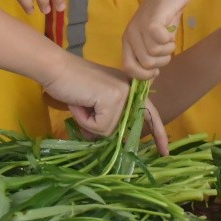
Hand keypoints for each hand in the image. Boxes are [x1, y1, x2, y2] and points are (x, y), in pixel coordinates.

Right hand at [44, 62, 170, 154]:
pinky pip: (100, 127)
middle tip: (84, 108)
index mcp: (129, 89)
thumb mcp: (93, 105)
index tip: (165, 151)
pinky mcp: (113, 99)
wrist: (56, 69)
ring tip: (80, 102)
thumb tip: (101, 141)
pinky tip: (80, 102)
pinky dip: (85, 120)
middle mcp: (131, 90)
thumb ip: (104, 120)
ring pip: (108, 130)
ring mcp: (123, 94)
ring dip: (88, 122)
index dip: (157, 132)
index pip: (148, 112)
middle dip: (98, 127)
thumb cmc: (71, 84)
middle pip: (123, 127)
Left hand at [122, 0, 189, 78]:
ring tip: (169, 38)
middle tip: (166, 49)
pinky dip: (169, 40)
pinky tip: (170, 31)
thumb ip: (151, 55)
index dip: (144, 75)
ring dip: (167, 50)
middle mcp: (130, 35)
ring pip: (153, 54)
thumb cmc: (163, 13)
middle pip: (145, 64)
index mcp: (128, 41)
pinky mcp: (152, 20)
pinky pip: (159, 41)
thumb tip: (151, 77)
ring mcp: (140, 27)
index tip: (156, 70)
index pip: (128, 68)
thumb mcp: (155, 39)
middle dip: (161, 62)